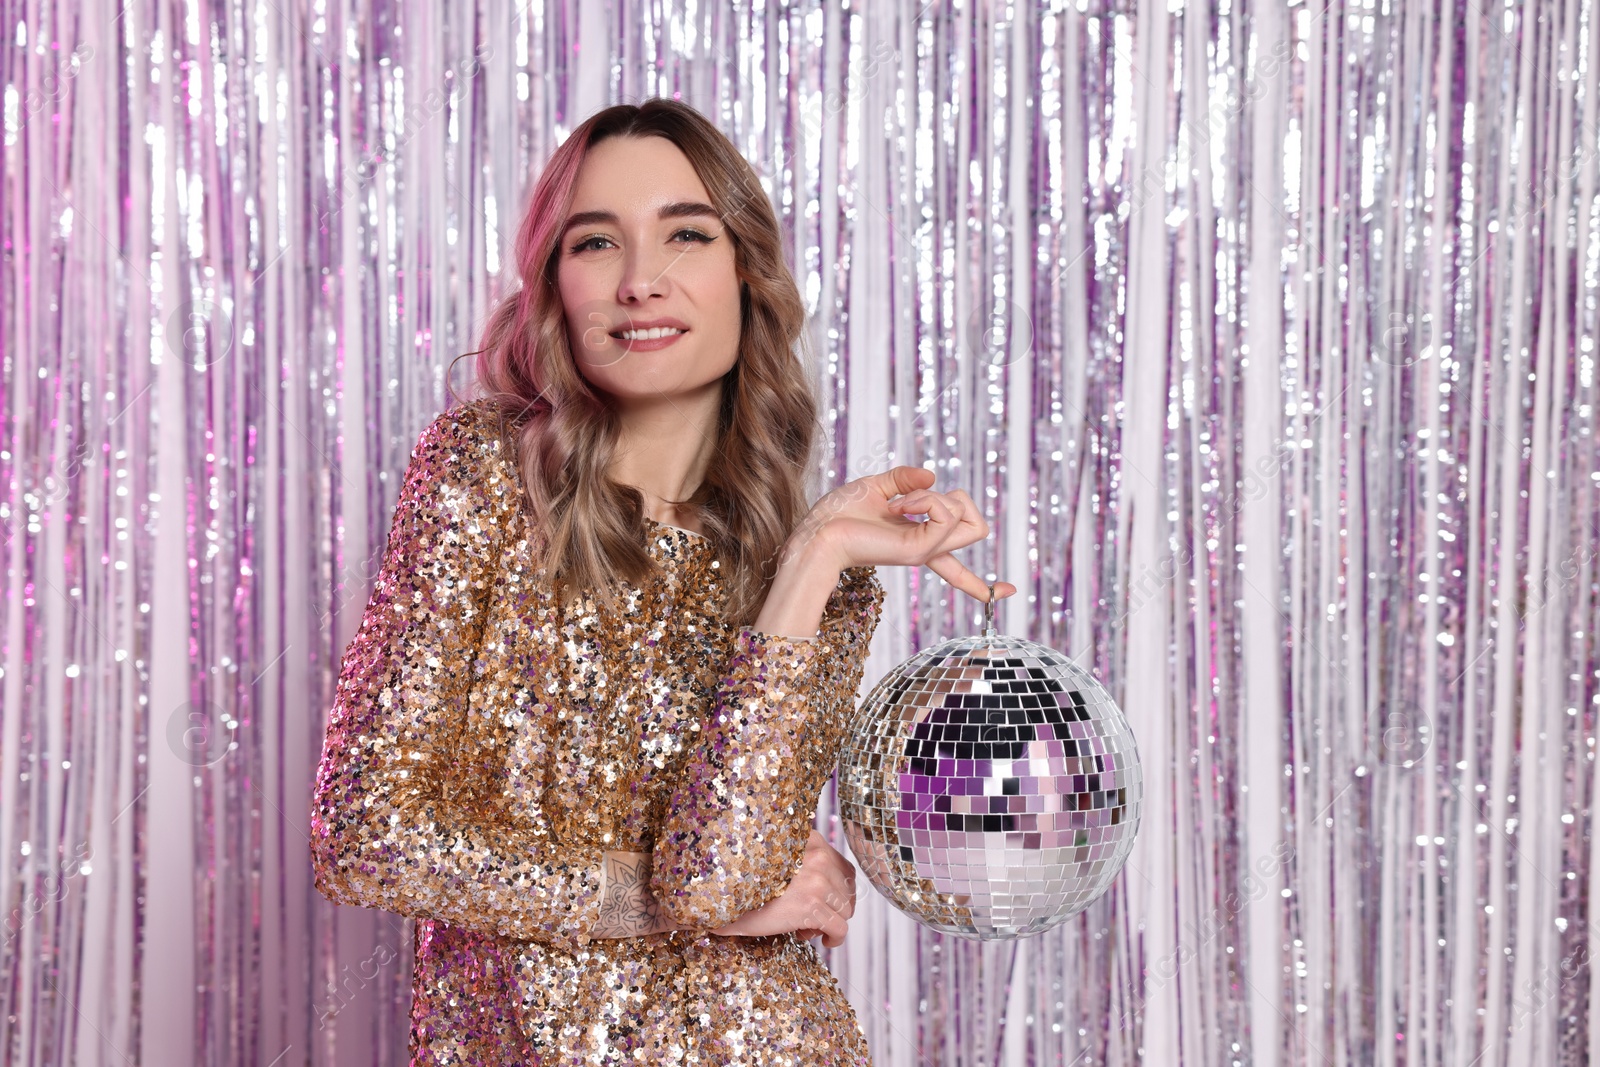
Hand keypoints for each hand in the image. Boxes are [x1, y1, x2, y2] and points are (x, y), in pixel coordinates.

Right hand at [709, 830, 856, 947]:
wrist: (720, 893)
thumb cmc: (743, 879)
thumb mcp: (774, 858)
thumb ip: (800, 862)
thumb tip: (823, 885)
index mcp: (808, 840)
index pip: (843, 866)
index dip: (836, 889)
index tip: (821, 902)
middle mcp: (817, 855)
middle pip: (848, 889)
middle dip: (833, 907)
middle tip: (810, 918)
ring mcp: (816, 880)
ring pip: (845, 909)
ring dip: (830, 922)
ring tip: (806, 928)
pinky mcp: (811, 906)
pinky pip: (840, 928)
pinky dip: (835, 938)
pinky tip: (822, 940)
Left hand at [786, 466, 1017, 605]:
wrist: (818, 532)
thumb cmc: (839, 512)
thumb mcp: (878, 485)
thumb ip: (906, 478)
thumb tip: (933, 476)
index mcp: (919, 540)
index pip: (959, 568)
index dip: (985, 583)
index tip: (1012, 591)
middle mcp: (927, 549)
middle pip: (977, 527)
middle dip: (958, 498)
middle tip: (913, 497)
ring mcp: (925, 552)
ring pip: (968, 519)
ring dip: (935, 497)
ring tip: (899, 502)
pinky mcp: (918, 551)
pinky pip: (946, 516)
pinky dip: (926, 500)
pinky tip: (898, 506)